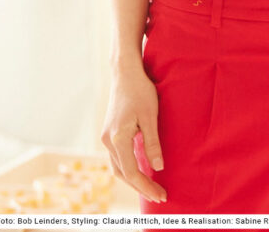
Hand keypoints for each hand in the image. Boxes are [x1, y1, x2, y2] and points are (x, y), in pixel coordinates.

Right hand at [100, 65, 166, 203]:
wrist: (125, 73)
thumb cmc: (140, 90)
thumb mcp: (150, 116)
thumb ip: (152, 143)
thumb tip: (158, 168)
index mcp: (117, 139)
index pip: (132, 173)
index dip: (147, 187)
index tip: (162, 195)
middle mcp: (108, 141)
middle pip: (123, 174)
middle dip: (141, 187)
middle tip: (159, 195)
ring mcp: (107, 137)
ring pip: (118, 167)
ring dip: (133, 179)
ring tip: (151, 187)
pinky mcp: (110, 132)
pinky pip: (118, 157)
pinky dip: (128, 168)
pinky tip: (141, 170)